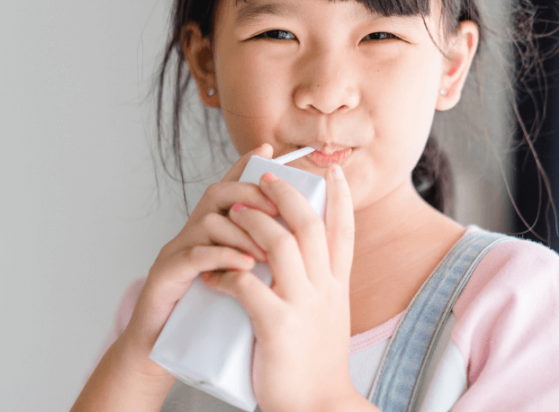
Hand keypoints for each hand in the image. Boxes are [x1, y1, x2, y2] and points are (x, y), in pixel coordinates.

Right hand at [118, 144, 281, 369]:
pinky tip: (245, 266)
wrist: (157, 350)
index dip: (245, 166)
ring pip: (208, 222)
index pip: (227, 189)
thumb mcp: (232, 281)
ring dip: (242, 232)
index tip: (268, 150)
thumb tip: (288, 244)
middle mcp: (189, 234)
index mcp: (207, 233)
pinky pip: (194, 256)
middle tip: (279, 213)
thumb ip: (251, 258)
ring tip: (268, 252)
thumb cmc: (201, 318)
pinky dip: (222, 257)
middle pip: (217, 195)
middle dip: (252, 196)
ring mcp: (174, 252)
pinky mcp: (165, 276)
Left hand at [202, 164, 360, 411]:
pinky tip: (215, 272)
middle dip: (287, 196)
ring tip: (235, 213)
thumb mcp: (329, 319)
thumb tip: (305, 263)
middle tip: (266, 179)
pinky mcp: (277, 326)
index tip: (330, 170)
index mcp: (338, 287)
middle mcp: (325, 290)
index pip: (343, 231)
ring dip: (256, 224)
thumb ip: (319, 289)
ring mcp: (303, 306)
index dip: (339, 197)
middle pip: (311, 226)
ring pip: (282, 246)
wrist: (321, 409)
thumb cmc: (317, 368)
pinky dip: (229, 272)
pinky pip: (249, 285)